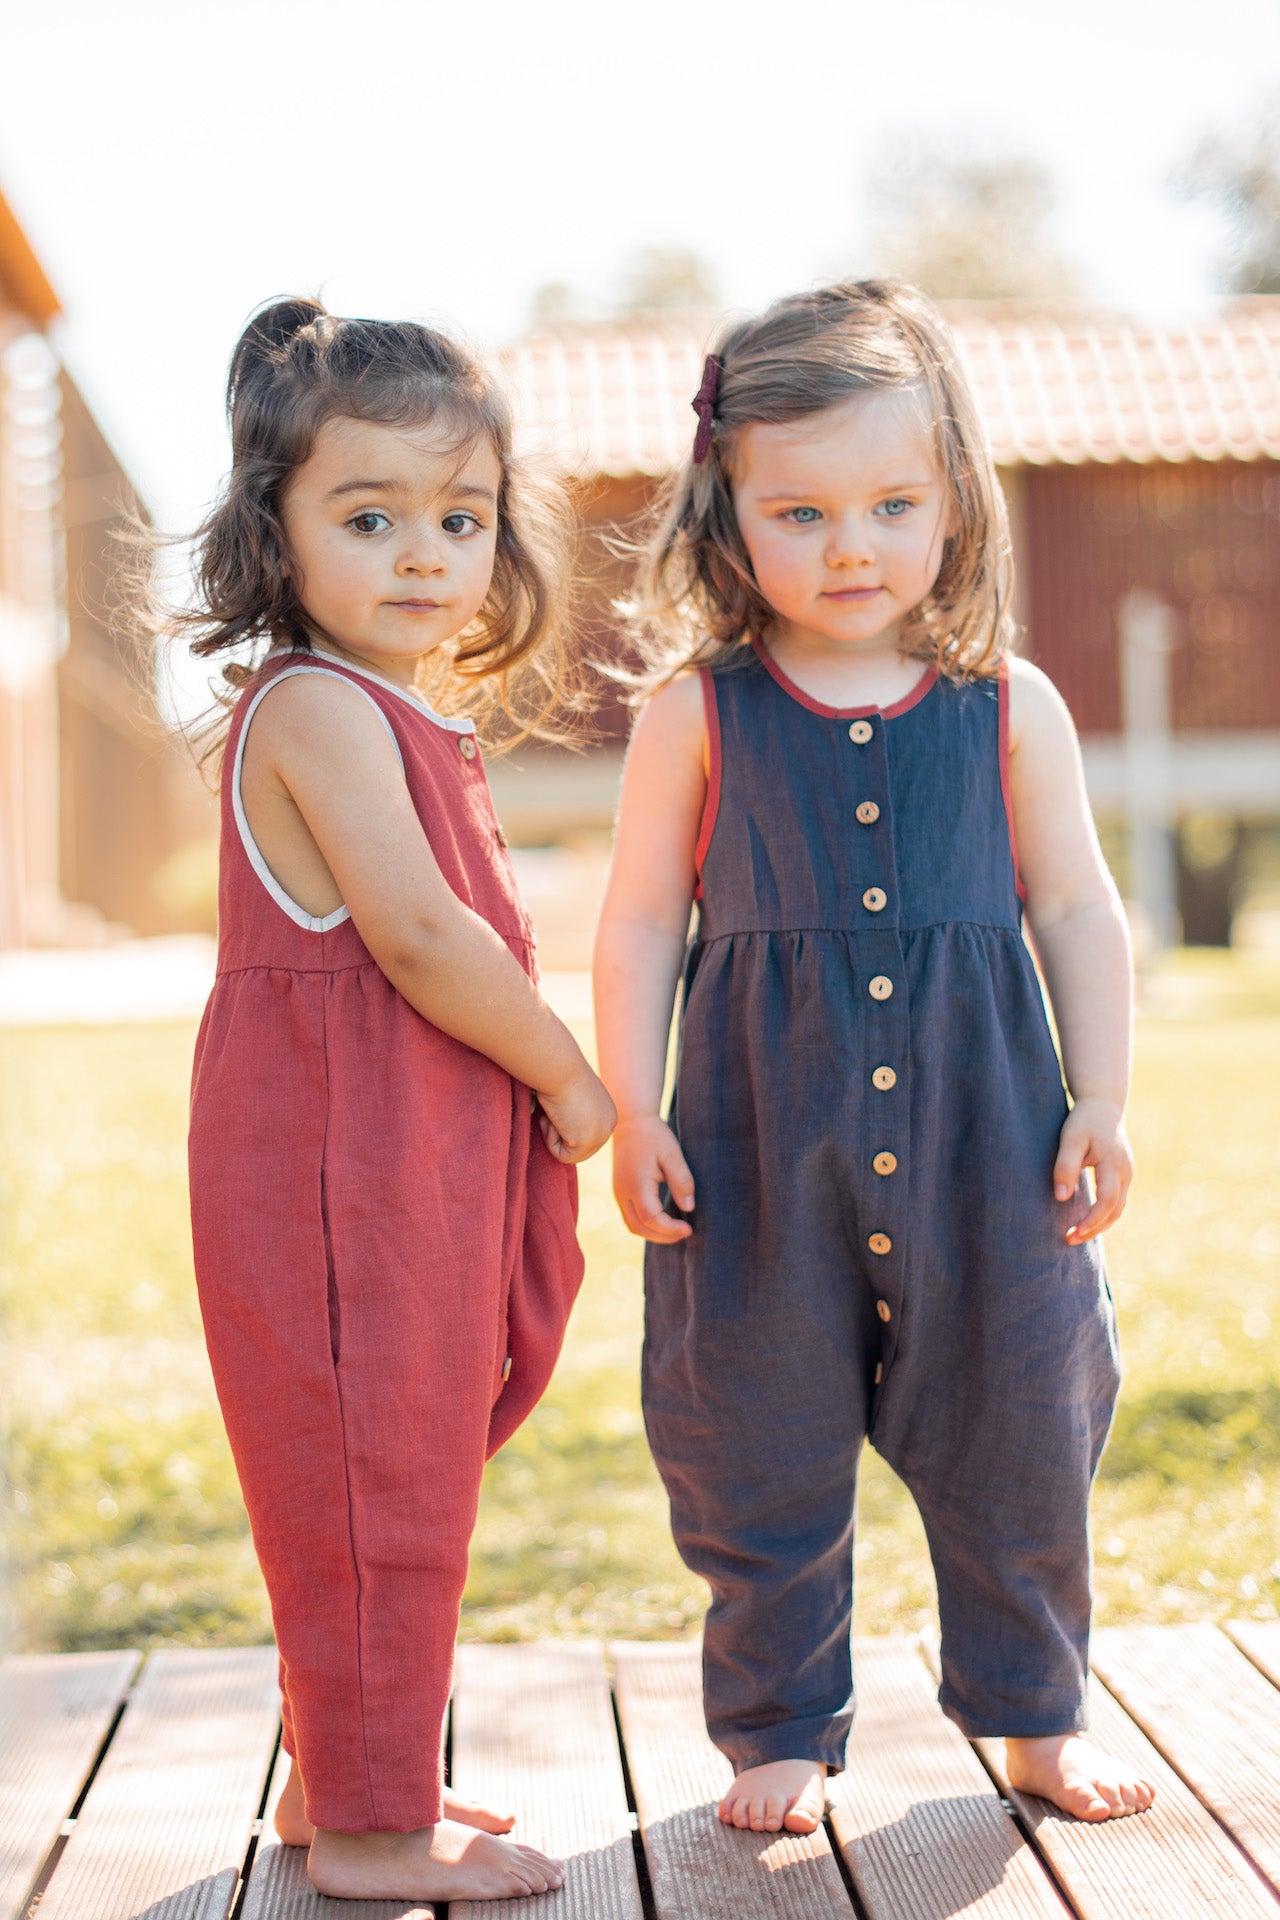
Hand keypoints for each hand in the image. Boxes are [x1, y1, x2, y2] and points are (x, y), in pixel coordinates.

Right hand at [536, 1066, 615, 1163]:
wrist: (559, 1068)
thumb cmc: (561, 1075)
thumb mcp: (574, 1096)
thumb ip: (576, 1113)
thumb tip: (562, 1125)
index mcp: (608, 1114)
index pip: (587, 1136)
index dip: (566, 1127)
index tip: (560, 1107)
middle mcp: (609, 1126)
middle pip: (581, 1149)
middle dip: (561, 1133)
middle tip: (554, 1110)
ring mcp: (600, 1136)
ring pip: (570, 1154)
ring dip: (554, 1135)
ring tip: (554, 1113)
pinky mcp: (585, 1142)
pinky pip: (561, 1155)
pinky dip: (550, 1139)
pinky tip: (552, 1118)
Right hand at [612, 1115, 694, 1242]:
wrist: (630, 1121)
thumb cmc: (654, 1135)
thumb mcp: (672, 1154)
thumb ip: (681, 1181)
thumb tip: (688, 1208)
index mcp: (636, 1184)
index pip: (652, 1219)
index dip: (671, 1229)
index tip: (689, 1228)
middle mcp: (623, 1192)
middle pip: (639, 1228)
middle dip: (662, 1236)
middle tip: (684, 1233)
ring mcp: (618, 1192)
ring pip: (632, 1225)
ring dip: (653, 1234)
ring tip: (675, 1231)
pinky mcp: (619, 1190)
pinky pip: (630, 1217)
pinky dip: (645, 1225)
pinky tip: (662, 1220)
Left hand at [1054, 1097, 1132, 1242]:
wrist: (1103, 1104)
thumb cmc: (1084, 1121)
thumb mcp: (1070, 1140)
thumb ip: (1066, 1167)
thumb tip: (1061, 1198)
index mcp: (1114, 1165)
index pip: (1107, 1202)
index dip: (1092, 1220)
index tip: (1073, 1232)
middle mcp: (1126, 1173)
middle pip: (1115, 1211)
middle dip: (1094, 1228)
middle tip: (1070, 1239)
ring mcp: (1127, 1174)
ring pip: (1119, 1208)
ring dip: (1100, 1224)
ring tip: (1077, 1234)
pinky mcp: (1123, 1174)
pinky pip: (1117, 1200)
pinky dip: (1105, 1214)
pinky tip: (1087, 1219)